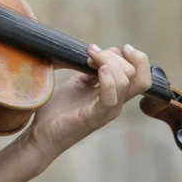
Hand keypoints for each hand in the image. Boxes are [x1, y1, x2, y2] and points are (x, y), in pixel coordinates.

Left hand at [22, 44, 151, 169]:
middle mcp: (116, 103)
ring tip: (89, 59)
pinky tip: (97, 70)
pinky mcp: (94, 117)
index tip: (107, 49)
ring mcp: (107, 111)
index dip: (132, 56)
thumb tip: (100, 53)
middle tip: (91, 53)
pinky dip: (107, 80)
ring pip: (127, 82)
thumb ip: (91, 71)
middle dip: (115, 55)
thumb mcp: (77, 83)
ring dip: (109, 62)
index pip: (140, 74)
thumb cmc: (58, 110)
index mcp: (114, 94)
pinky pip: (111, 98)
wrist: (41, 133)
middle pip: (137, 74)